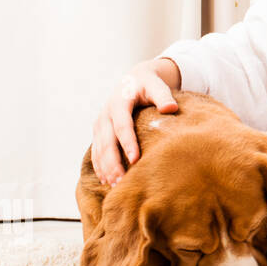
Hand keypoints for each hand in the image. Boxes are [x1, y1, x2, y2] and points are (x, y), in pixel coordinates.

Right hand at [91, 60, 179, 185]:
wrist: (133, 80)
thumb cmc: (148, 85)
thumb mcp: (157, 86)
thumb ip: (164, 96)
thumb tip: (170, 109)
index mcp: (119, 102)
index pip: (122, 126)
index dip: (128, 143)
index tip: (135, 160)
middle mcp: (105, 114)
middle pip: (106, 142)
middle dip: (112, 162)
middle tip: (121, 181)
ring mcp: (100, 124)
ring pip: (99, 149)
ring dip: (105, 168)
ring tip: (114, 186)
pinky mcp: (99, 132)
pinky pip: (96, 151)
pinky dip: (100, 166)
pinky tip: (106, 180)